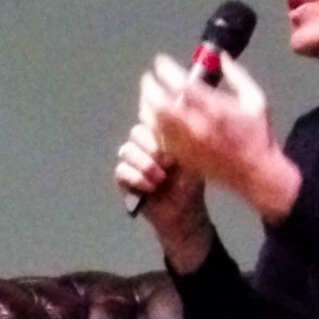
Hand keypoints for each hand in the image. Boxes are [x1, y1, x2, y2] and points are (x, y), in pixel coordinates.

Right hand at [118, 64, 214, 268]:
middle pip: (138, 130)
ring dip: (145, 163)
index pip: (150, 112)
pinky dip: (137, 177)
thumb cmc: (192, 181)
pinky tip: (152, 186)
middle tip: (168, 159)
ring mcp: (133, 160)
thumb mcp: (195, 154)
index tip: (166, 126)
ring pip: (128, 149)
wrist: (185, 213)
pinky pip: (122, 169)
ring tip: (161, 177)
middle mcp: (145, 142)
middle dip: (152, 144)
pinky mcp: (124, 178)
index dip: (152, 112)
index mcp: (161, 132)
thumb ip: (186, 133)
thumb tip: (183, 106)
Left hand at [145, 52, 301, 224]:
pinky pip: (158, 137)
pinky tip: (153, 115)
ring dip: (147, 103)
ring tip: (148, 93)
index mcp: (217, 110)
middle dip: (150, 86)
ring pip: (155, 121)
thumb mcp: (255, 100)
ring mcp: (187, 145)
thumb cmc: (258, 135)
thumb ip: (237, 76)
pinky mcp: (182, 157)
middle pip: (160, 103)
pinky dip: (152, 123)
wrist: (257, 175)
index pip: (182, 86)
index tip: (161, 61)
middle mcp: (198, 127)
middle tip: (149, 77)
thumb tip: (220, 56)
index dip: (166, 70)